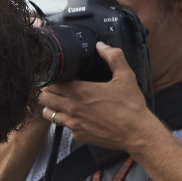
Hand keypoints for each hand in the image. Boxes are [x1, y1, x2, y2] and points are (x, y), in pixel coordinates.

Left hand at [39, 42, 156, 152]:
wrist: (137, 133)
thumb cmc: (131, 106)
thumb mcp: (125, 77)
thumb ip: (113, 57)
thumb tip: (101, 45)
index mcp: (80, 92)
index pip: (51, 83)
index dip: (52, 79)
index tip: (57, 77)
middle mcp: (72, 108)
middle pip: (44, 98)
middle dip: (47, 92)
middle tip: (56, 89)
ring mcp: (73, 123)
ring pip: (48, 114)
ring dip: (51, 107)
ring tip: (60, 102)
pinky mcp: (77, 135)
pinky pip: (63, 126)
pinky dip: (65, 120)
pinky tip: (76, 116)